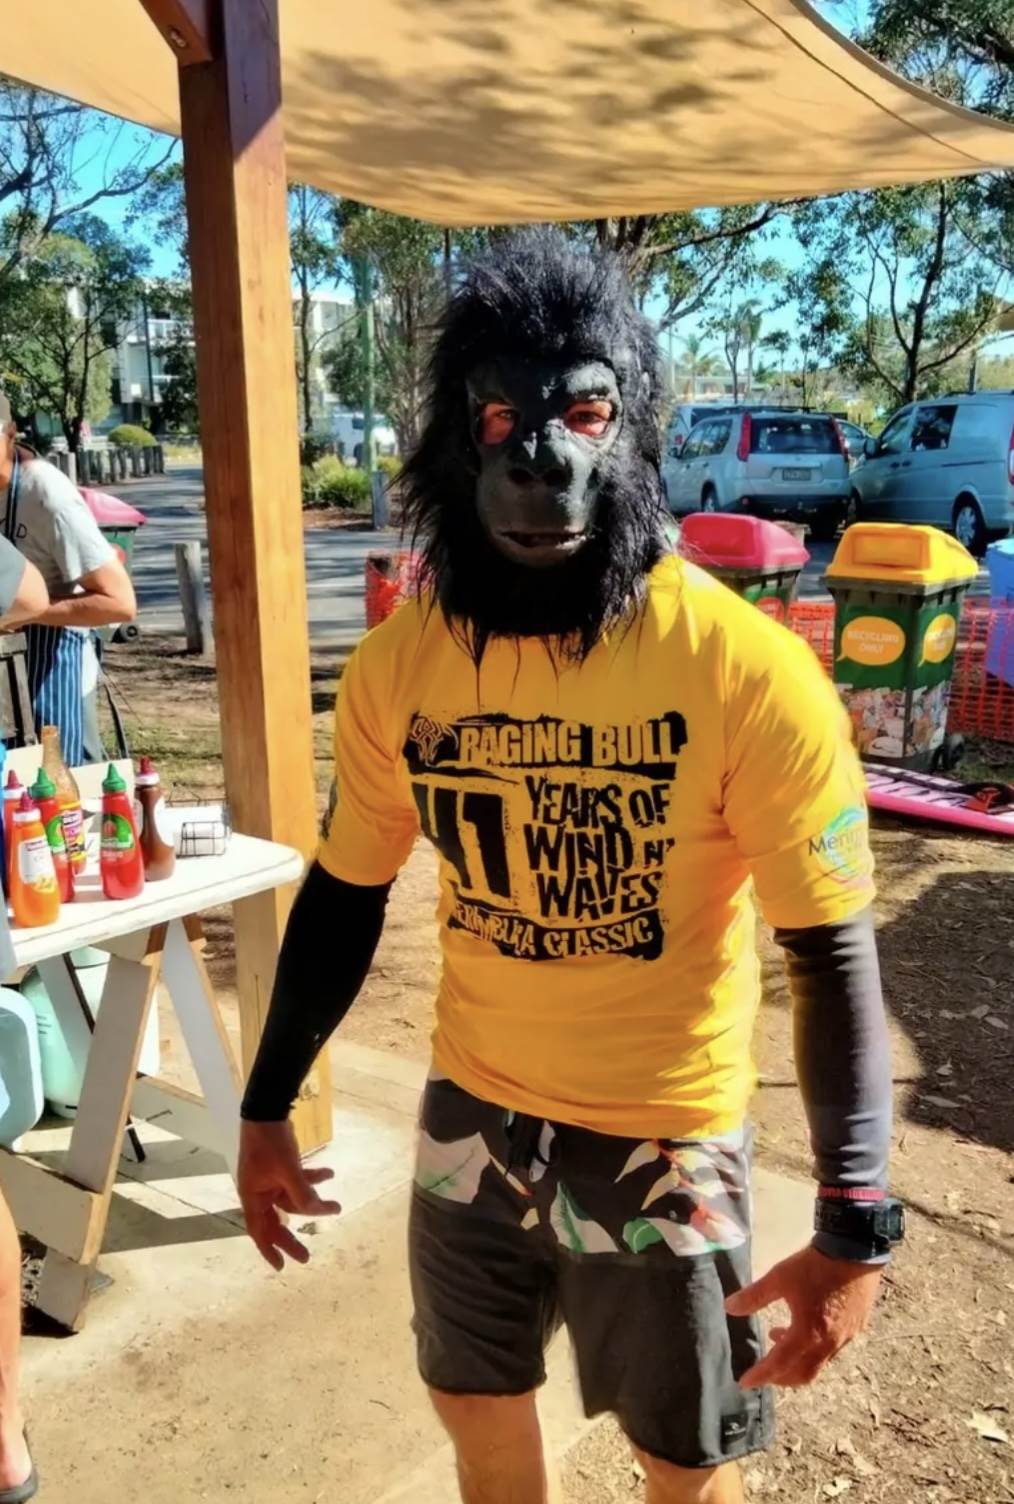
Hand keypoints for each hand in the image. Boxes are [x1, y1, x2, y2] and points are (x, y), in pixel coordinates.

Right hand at [238, 1119, 340, 1269]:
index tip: (281, 1267)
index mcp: (253, 1197)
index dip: (269, 1250)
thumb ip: (302, 1193)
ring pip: (291, 1199)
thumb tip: (315, 1212)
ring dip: (312, 1201)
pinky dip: (311, 1179)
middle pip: (276, 1220)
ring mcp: (269, 1179)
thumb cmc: (271, 1142)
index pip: (259, 1231)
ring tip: (336, 1206)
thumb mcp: (288, 1170)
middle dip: (292, 1236)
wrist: (267, 1110)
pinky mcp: (279, 1167)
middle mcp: (259, 1192)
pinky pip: (296, 1180)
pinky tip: (329, 1174)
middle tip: (307, 1256)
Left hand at [725, 1244, 882, 1388]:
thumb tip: (729, 1307)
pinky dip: (813, 1348)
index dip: (761, 1375)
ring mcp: (846, 1337)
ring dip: (796, 1360)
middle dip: (780, 1377)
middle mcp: (829, 1344)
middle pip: (803, 1374)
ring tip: (777, 1337)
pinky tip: (805, 1327)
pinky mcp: (856, 1327)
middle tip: (764, 1371)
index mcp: (808, 1334)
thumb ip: (754, 1296)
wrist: (856, 1250)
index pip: (779, 1364)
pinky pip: (832, 1349)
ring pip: (819, 1362)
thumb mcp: (779, 1277)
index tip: (744, 1382)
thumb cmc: (815, 1266)